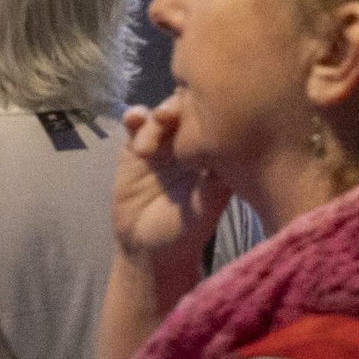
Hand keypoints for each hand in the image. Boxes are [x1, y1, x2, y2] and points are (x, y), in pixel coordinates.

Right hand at [112, 98, 225, 263]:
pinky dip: (134, 117)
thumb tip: (226, 154)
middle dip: (179, 108)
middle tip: (169, 116)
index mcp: (212, 157)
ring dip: (157, 115)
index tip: (201, 112)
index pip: (214, 124)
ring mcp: (162, 145)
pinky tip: (132, 118)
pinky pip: (135, 126)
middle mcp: (188, 145)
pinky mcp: (134, 148)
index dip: (209, 111)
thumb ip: (212, 187)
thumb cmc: (183, 234)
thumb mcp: (202, 212)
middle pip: (186, 112)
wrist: (146, 250)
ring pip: (161, 116)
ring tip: (154, 124)